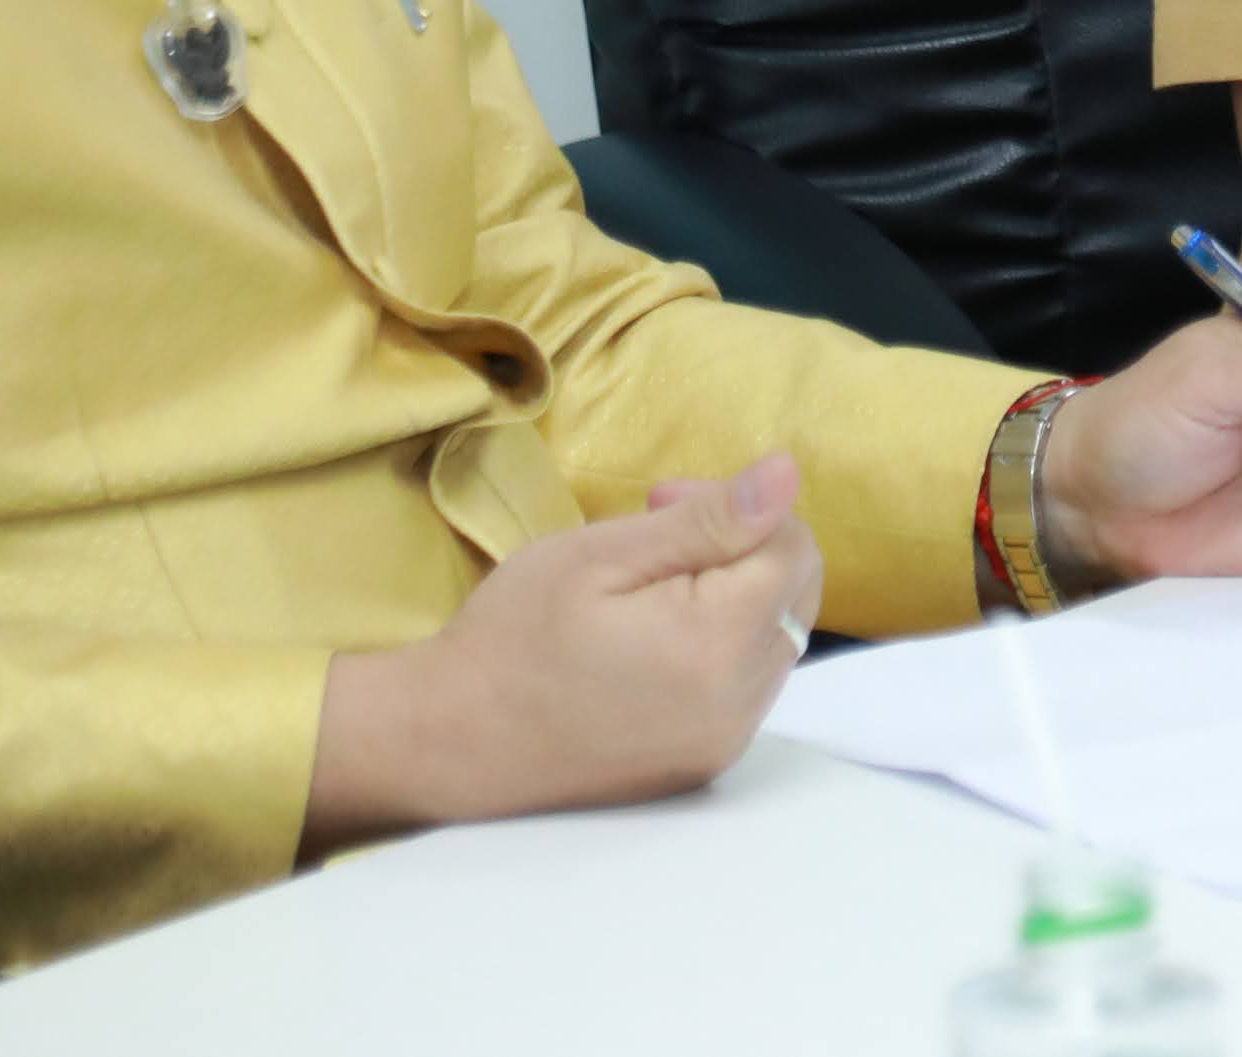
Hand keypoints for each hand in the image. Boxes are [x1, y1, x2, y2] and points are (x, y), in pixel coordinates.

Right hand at [307, 451, 819, 847]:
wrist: (445, 743)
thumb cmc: (511, 636)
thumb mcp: (600, 556)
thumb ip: (708, 518)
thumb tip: (787, 475)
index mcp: (717, 645)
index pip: (793, 549)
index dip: (740, 509)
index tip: (662, 502)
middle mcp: (738, 705)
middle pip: (796, 595)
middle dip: (745, 550)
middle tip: (657, 539)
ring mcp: (723, 743)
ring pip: (777, 640)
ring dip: (736, 600)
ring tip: (650, 593)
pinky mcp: (702, 766)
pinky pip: (747, 688)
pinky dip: (721, 651)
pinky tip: (653, 643)